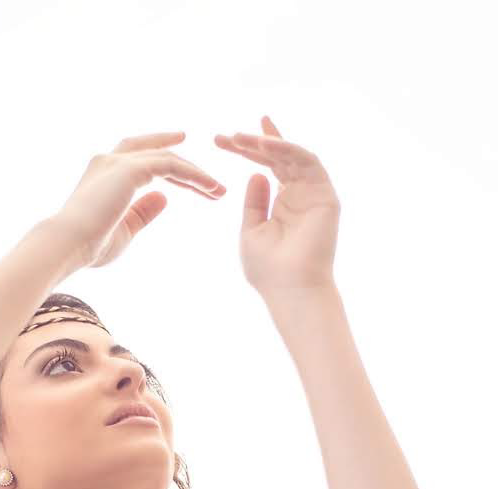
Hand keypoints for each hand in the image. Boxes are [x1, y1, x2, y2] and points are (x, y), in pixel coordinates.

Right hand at [53, 131, 225, 270]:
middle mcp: (110, 160)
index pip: (139, 157)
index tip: (186, 164)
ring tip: (218, 190)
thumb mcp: (124, 228)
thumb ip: (143, 211)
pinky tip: (209, 187)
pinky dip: (192, 175)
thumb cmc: (88, 245)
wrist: (67, 244)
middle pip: (156, 151)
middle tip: (211, 181)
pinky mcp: (130, 169)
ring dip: (195, 174)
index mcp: (104, 172)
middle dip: (186, 164)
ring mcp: (119, 161)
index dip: (164, 157)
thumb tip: (166, 197)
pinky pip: (170, 165)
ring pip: (167, 158)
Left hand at [214, 116, 340, 296]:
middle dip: (252, 144)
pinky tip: (264, 144)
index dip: (250, 150)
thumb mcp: (251, 230)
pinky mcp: (326, 194)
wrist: (290, 289)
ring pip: (292, 156)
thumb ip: (254, 202)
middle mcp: (300, 195)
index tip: (226, 138)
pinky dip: (286, 149)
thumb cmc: (268, 269)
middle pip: (278, 158)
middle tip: (227, 135)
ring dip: (267, 143)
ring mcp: (314, 193)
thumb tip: (255, 173)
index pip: (269, 168)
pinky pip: (307, 162)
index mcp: (283, 204)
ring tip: (241, 138)